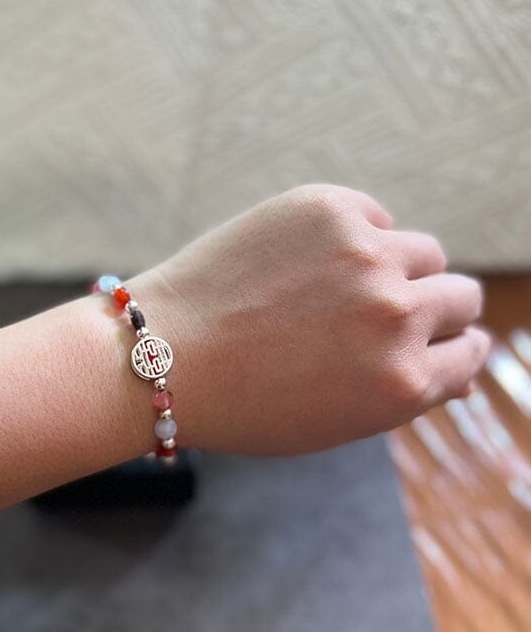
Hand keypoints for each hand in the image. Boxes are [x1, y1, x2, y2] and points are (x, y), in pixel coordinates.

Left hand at [126, 183, 488, 454]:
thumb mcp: (334, 423)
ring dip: (400, 270)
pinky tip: (314, 259)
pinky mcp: (327, 208)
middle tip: (384, 315)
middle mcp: (395, 316)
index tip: (429, 343)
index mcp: (402, 383)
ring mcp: (364, 254)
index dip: (451, 348)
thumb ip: (404, 395)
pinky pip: (375, 216)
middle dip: (433, 310)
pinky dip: (359, 236)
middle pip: (461, 296)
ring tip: (344, 287)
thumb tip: (463, 373)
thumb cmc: (243, 403)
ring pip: (425, 252)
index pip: (470, 353)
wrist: (161, 356)